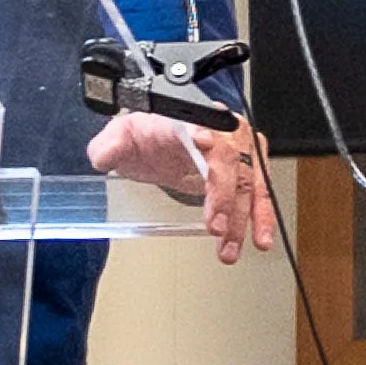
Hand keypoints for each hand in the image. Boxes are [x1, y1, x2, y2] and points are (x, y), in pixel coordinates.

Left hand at [85, 109, 274, 266]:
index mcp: (184, 119)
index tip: (204, 144)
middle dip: (225, 195)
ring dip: (245, 217)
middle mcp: (216, 128)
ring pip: (249, 180)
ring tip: (234, 245)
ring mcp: (235, 147)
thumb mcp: (118, 138)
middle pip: (229, 158)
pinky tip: (259, 237)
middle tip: (216, 226)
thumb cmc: (145, 138)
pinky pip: (258, 192)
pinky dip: (260, 217)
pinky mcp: (245, 167)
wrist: (157, 143)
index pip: (197, 123)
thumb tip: (105, 155)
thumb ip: (108, 146)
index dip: (204, 134)